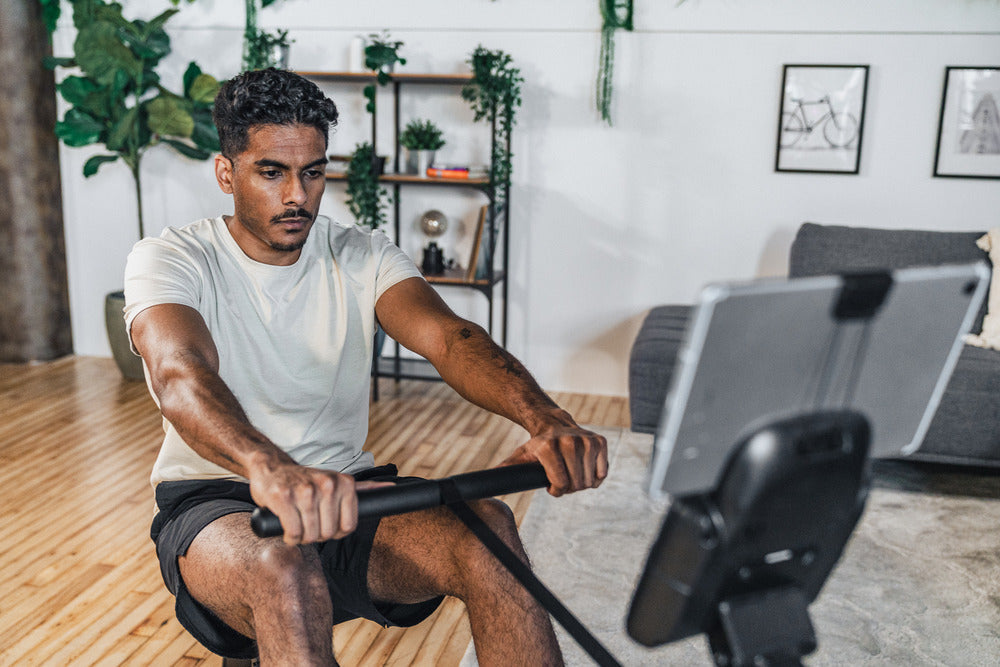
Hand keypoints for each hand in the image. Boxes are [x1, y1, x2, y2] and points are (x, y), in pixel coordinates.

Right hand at [248, 461, 384, 544]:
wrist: (272, 467)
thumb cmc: (306, 481)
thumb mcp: (337, 481)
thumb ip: (364, 488)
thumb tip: (391, 488)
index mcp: (345, 483)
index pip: (349, 527)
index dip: (336, 532)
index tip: (326, 524)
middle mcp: (328, 485)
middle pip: (329, 533)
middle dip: (318, 535)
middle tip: (308, 524)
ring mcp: (305, 490)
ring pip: (311, 535)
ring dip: (302, 537)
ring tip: (297, 524)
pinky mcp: (284, 497)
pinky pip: (293, 532)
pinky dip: (290, 537)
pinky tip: (287, 528)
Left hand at [501, 411, 608, 496]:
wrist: (554, 424)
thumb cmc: (537, 445)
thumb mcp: (520, 457)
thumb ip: (506, 470)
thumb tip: (489, 484)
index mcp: (549, 448)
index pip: (560, 484)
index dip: (556, 490)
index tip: (551, 484)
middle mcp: (569, 442)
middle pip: (576, 484)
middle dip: (569, 487)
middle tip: (562, 478)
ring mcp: (587, 440)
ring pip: (590, 481)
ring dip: (581, 483)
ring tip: (571, 472)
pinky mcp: (600, 441)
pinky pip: (602, 473)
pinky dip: (595, 477)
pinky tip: (584, 469)